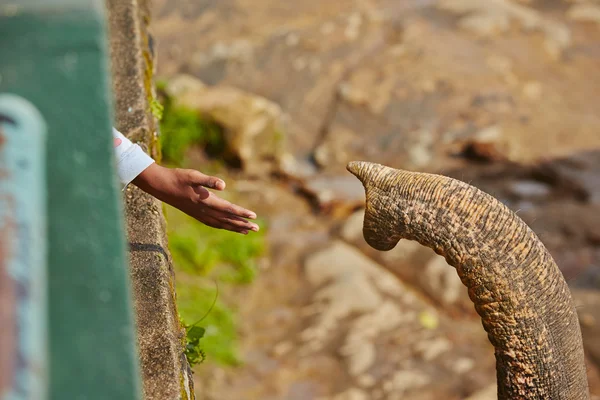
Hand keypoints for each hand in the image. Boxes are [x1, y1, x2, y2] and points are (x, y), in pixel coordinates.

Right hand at [132, 164, 258, 233]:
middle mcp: (204, 211)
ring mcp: (200, 214)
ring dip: (235, 227)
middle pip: (227, 220)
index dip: (242, 213)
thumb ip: (209, 181)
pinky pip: (213, 223)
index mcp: (206, 201)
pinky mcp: (196, 214)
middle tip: (257, 228)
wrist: (161, 186)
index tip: (254, 216)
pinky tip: (228, 227)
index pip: (228, 209)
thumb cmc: (179, 178)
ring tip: (247, 231)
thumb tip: (223, 185)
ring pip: (221, 224)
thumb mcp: (194, 175)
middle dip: (242, 224)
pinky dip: (223, 226)